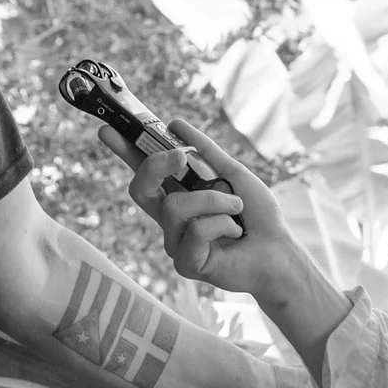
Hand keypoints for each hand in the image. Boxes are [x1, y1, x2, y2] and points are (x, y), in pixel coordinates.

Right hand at [99, 118, 297, 299]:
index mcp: (178, 194)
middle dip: (155, 165)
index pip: (143, 171)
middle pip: (139, 188)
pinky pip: (196, 231)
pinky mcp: (185, 263)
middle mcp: (170, 218)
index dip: (124, 151)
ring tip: (236, 208)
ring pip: (175, 207)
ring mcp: (175, 241)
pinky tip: (234, 233)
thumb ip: (205, 152)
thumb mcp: (232, 174)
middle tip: (180, 156)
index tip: (108, 129)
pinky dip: (222, 223)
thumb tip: (174, 124)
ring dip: (214, 200)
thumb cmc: (258, 216)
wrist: (279, 251)